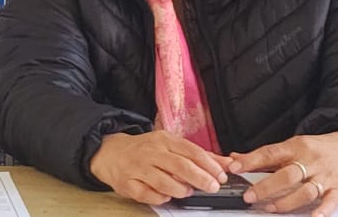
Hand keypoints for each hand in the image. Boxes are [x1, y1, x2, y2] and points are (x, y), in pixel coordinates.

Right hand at [88, 131, 230, 204]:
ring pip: (164, 182)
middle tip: (212, 187)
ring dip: (180, 189)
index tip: (221, 176)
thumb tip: (228, 163)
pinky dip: (160, 197)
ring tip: (187, 191)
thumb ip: (199, 156)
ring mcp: (137, 168)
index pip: (191, 151)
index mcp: (163, 140)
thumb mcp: (171, 146)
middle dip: (200, 178)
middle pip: (179, 166)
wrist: (109, 152)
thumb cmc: (144, 151)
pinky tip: (166, 195)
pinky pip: (147, 194)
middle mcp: (150, 152)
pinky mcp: (127, 183)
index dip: (209, 165)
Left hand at [230, 132, 337, 216]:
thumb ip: (263, 156)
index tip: (234, 167)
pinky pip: (331, 201)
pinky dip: (322, 210)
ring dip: (286, 201)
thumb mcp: (291, 146)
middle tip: (249, 196)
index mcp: (296, 147)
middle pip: (288, 174)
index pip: (270, 153)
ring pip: (305, 191)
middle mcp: (310, 162)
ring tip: (269, 208)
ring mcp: (325, 177)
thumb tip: (234, 158)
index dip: (251, 161)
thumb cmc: (317, 149)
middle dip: (267, 187)